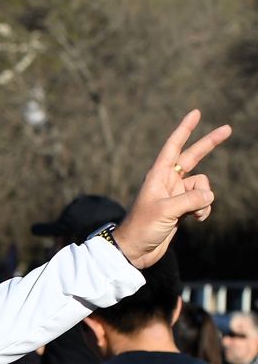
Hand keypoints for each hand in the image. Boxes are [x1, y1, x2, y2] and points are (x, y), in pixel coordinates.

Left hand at [113, 110, 230, 268]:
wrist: (135, 251)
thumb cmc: (142, 227)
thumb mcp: (166, 211)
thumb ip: (190, 200)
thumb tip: (210, 196)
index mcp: (158, 176)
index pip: (173, 146)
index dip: (184, 129)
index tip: (196, 113)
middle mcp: (168, 181)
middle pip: (193, 157)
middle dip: (209, 144)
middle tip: (228, 129)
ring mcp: (175, 195)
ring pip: (202, 186)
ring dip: (204, 199)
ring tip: (194, 213)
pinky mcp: (181, 209)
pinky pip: (202, 202)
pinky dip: (204, 209)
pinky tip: (197, 219)